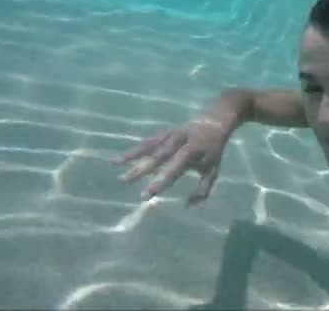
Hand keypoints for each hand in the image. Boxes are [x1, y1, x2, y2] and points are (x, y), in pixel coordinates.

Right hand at [112, 117, 228, 205]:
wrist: (213, 121)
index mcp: (194, 149)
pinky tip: (118, 159)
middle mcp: (179, 140)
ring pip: (149, 145)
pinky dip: (133, 150)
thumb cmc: (212, 150)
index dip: (162, 178)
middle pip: (158, 155)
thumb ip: (203, 188)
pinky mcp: (163, 133)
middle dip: (142, 168)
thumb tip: (191, 207)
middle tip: (126, 180)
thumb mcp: (213, 169)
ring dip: (131, 155)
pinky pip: (147, 142)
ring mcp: (169, 134)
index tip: (148, 192)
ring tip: (114, 164)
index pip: (176, 165)